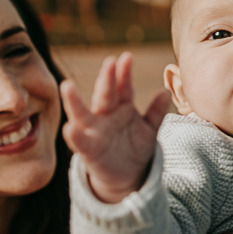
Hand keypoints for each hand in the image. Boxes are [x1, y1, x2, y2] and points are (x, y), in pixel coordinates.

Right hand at [61, 52, 168, 203]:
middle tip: (109, 63)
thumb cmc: (136, 147)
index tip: (127, 57)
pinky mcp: (88, 150)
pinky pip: (80, 142)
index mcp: (121, 107)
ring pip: (82, 114)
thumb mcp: (149, 130)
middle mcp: (104, 115)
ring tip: (68, 86)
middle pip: (105, 95)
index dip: (124, 74)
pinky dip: (74, 135)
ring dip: (74, 100)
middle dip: (107, 79)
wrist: (128, 175)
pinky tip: (70, 128)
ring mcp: (94, 131)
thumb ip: (156, 112)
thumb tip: (165, 91)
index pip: (123, 87)